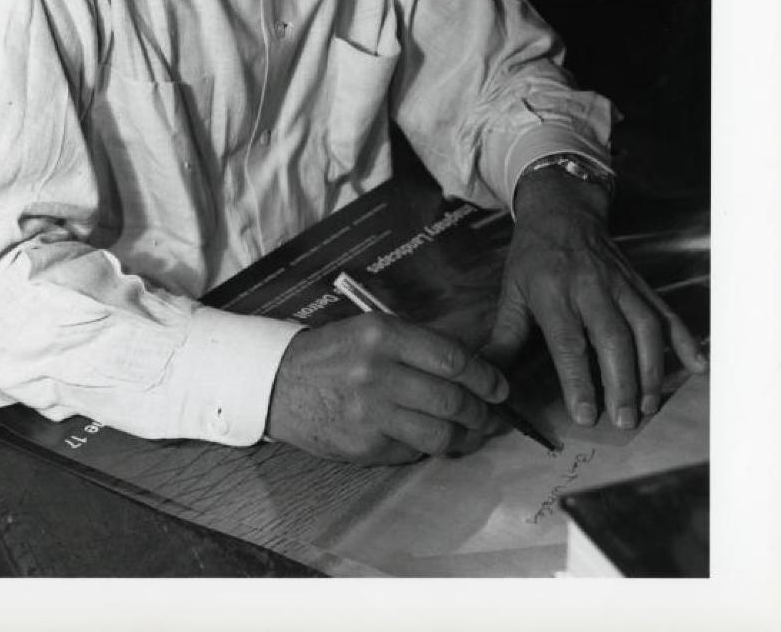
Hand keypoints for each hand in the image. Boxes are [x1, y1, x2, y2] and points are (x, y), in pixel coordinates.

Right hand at [265, 314, 508, 464]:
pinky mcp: (365, 445)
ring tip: (473, 433)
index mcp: (383, 335)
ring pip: (439, 433)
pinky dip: (428, 446)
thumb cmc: (332, 353)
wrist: (280, 383)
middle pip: (451, 399)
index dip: (485, 377)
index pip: (451, 359)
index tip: (501, 387)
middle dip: (482, 412)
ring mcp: (370, 413)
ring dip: (465, 437)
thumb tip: (471, 368)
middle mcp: (378, 372)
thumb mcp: (370, 330)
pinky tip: (432, 439)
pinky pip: (413, 450)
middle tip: (494, 416)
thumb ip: (417, 345)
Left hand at [484, 168, 707, 429]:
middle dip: (622, 382)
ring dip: (651, 370)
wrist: (562, 209)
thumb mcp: (511, 291)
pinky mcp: (641, 283)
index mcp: (553, 291)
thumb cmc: (533, 256)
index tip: (585, 415)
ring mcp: (621, 284)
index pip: (568, 341)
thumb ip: (504, 337)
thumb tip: (487, 378)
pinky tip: (695, 366)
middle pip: (612, 338)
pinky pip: (666, 312)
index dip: (578, 379)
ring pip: (644, 328)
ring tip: (647, 407)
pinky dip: (684, 339)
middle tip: (624, 421)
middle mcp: (590, 287)